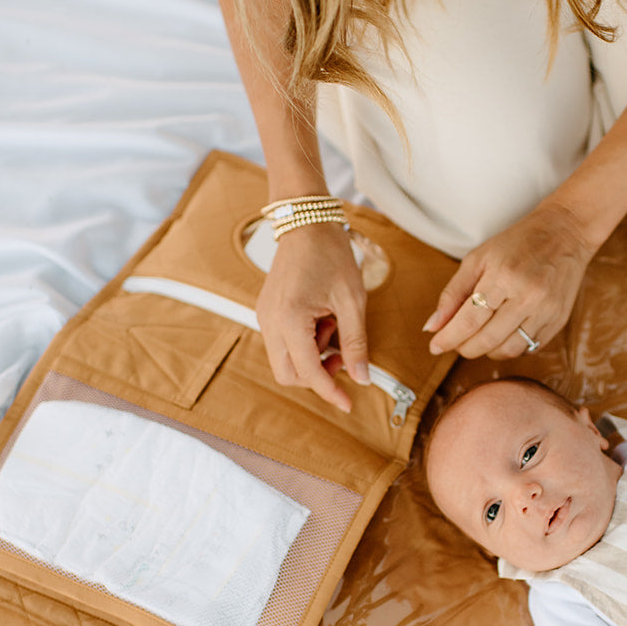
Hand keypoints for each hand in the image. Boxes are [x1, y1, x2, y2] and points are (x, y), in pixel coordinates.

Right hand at [256, 223, 368, 412]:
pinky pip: (282, 343)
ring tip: (333, 328)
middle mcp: (269, 322)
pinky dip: (303, 344)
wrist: (306, 223)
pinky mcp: (266, 312)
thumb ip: (356, 342)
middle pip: (289, 375)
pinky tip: (322, 322)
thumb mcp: (352, 300)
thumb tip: (362, 378)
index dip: (330, 392)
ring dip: (312, 358)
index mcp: (290, 319)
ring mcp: (264, 317)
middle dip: (318, 376)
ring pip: (284, 361)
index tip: (349, 403)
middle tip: (344, 356)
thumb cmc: (330, 254)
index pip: (308, 372)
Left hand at [423, 202, 593, 359]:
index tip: (435, 346)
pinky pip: (529, 348)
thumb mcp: (478, 258)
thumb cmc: (517, 243)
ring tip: (479, 339)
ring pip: (509, 350)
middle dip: (465, 348)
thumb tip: (432, 327)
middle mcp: (528, 296)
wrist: (565, 232)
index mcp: (503, 276)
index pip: (470, 320)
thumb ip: (453, 293)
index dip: (449, 338)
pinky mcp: (559, 320)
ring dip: (487, 352)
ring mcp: (547, 310)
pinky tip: (502, 335)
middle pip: (488, 339)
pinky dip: (510, 347)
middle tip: (455, 344)